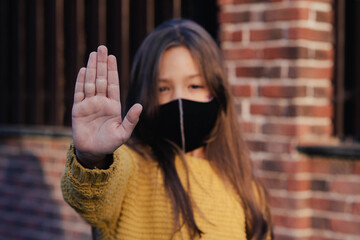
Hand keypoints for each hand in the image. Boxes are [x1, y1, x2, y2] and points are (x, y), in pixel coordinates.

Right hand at [71, 45, 141, 166]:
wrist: (93, 152)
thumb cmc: (110, 143)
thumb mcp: (123, 133)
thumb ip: (131, 119)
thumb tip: (140, 105)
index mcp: (113, 105)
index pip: (113, 84)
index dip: (112, 70)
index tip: (112, 56)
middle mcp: (101, 102)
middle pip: (102, 78)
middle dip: (102, 63)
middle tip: (102, 47)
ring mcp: (89, 104)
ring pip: (91, 82)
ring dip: (92, 68)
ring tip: (93, 54)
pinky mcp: (78, 109)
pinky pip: (79, 92)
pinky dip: (81, 81)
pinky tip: (84, 70)